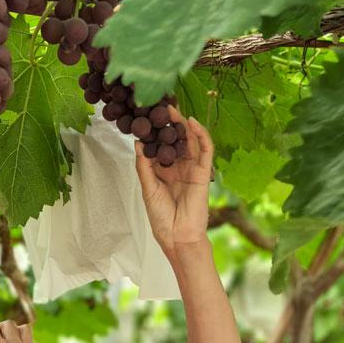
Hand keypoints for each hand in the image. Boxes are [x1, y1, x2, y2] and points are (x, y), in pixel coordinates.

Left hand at [134, 104, 214, 253]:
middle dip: (168, 124)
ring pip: (189, 141)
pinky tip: (192, 122)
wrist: (177, 236)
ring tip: (172, 109)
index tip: (144, 116)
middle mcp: (178, 168)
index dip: (154, 132)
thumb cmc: (162, 218)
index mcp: (163, 173)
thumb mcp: (148, 189)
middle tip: (158, 105)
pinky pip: (205, 150)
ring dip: (182, 125)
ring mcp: (192, 170)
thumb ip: (144, 166)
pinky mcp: (204, 173)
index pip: (160, 147)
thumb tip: (138, 144)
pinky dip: (201, 135)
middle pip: (175, 140)